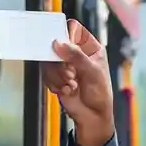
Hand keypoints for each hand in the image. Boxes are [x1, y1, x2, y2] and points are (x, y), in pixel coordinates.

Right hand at [44, 19, 115, 145]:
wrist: (92, 116)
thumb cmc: (100, 93)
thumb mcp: (92, 72)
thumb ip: (76, 56)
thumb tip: (59, 43)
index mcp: (89, 47)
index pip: (74, 29)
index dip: (66, 35)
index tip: (63, 46)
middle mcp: (75, 53)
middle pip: (56, 44)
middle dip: (60, 61)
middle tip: (69, 72)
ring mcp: (64, 64)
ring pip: (49, 61)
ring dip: (58, 75)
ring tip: (71, 84)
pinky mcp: (55, 76)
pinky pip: (46, 74)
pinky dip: (55, 83)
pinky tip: (67, 90)